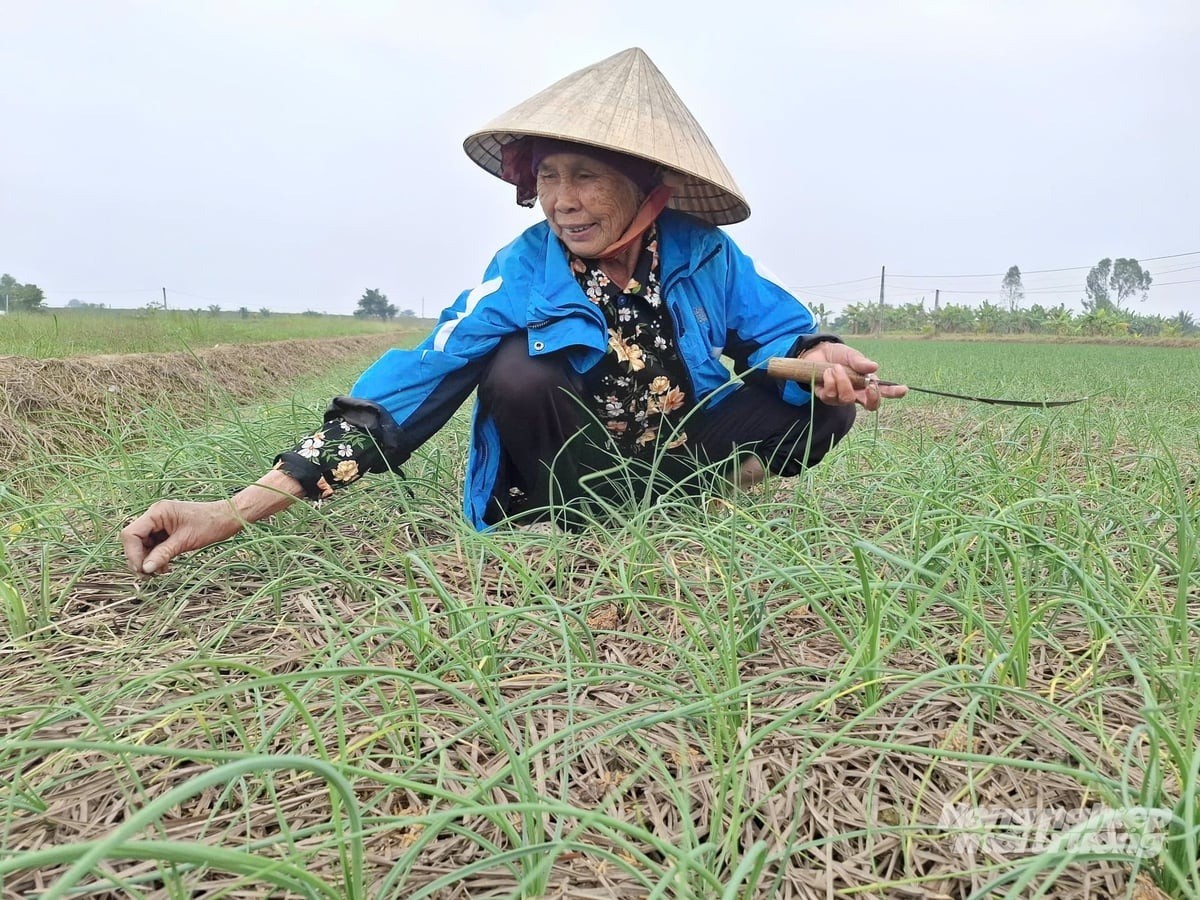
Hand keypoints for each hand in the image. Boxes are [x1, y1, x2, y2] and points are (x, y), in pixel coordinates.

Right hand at [121, 499, 244, 575]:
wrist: (229, 518)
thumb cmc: (211, 524)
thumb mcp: (186, 541)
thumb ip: (163, 553)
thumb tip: (145, 569)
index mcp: (157, 512)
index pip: (131, 534)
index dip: (132, 553)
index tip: (143, 570)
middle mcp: (155, 515)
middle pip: (135, 540)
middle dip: (140, 558)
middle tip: (150, 575)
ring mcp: (160, 522)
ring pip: (143, 545)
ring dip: (149, 560)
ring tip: (161, 571)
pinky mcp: (167, 530)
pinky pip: (154, 545)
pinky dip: (157, 557)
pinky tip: (166, 566)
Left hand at [800, 342, 907, 410]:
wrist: (816, 353)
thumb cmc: (838, 356)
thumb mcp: (850, 355)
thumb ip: (860, 362)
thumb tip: (874, 367)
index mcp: (866, 383)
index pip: (884, 392)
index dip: (894, 393)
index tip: (903, 389)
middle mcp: (856, 393)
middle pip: (871, 406)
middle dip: (872, 397)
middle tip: (870, 384)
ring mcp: (841, 398)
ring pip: (847, 398)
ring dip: (842, 380)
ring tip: (836, 367)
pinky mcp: (827, 398)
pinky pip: (831, 394)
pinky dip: (830, 380)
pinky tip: (827, 372)